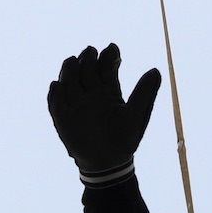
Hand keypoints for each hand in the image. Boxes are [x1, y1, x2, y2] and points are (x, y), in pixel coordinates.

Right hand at [46, 43, 161, 176]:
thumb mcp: (137, 115)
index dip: (108, 56)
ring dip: (70, 69)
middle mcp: (91, 93)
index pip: (106, 66)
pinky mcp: (63, 116)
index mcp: (109, 90)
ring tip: (74, 61)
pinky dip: (55, 94)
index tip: (112, 48)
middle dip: (87, 58)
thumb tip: (156, 70)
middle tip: (91, 52)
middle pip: (86, 68)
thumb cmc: (124, 140)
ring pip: (69, 80)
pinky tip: (57, 85)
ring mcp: (76, 103)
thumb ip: (145, 92)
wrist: (109, 164)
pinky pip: (55, 102)